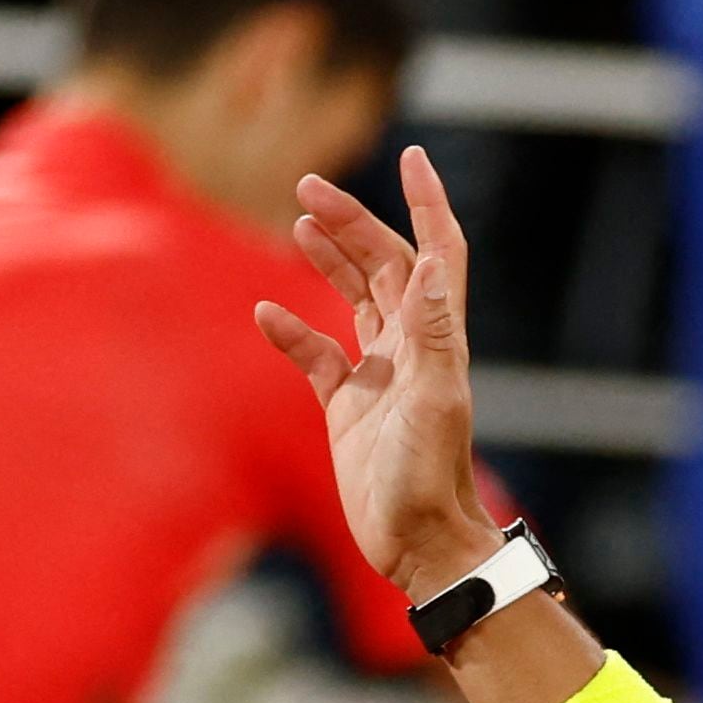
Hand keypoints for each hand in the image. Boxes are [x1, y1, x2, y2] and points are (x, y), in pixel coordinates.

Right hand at [256, 146, 497, 596]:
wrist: (419, 545)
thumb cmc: (431, 480)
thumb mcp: (434, 402)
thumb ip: (433, 333)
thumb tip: (431, 263)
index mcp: (437, 338)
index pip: (436, 252)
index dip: (427, 203)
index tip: (411, 156)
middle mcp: (411, 349)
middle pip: (384, 265)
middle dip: (352, 222)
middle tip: (308, 186)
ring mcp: (379, 376)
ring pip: (354, 300)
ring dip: (329, 259)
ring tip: (299, 222)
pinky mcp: (348, 407)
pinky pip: (317, 355)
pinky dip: (292, 330)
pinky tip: (265, 313)